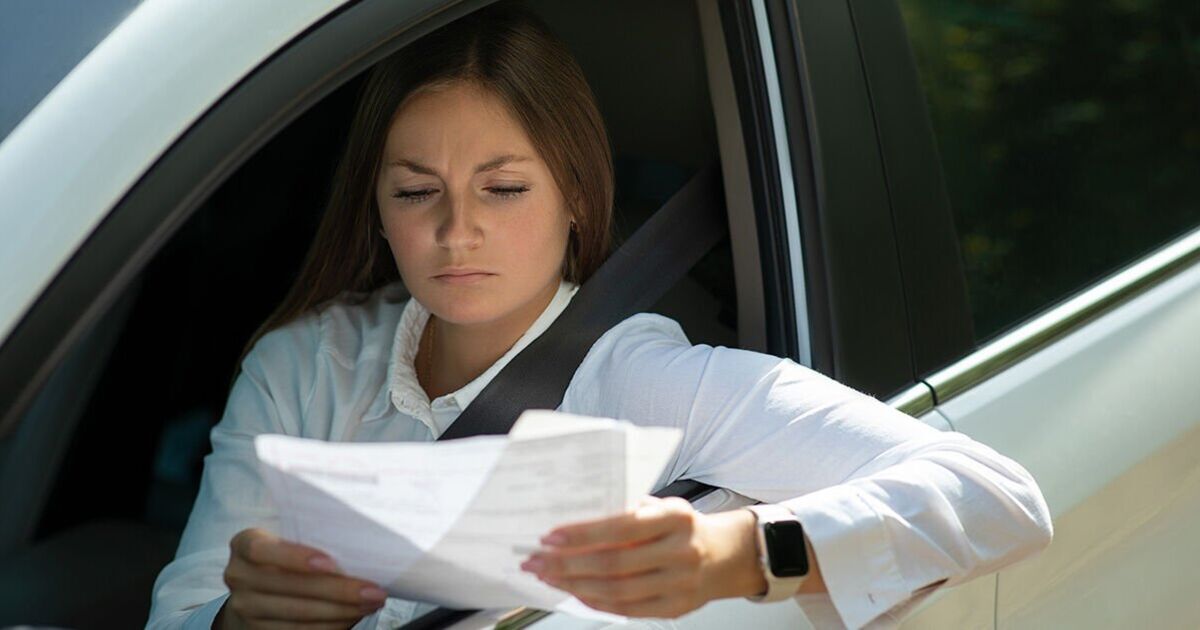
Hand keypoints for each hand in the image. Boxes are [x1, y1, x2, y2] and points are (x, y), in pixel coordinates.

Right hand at [217, 528, 387, 629]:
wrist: (256, 590)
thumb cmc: (286, 554)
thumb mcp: (289, 537)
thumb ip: (312, 535)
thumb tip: (362, 539)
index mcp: (245, 544)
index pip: (262, 549)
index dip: (296, 557)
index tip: (331, 563)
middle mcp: (239, 576)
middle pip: (290, 586)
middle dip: (338, 590)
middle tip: (374, 590)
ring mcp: (246, 607)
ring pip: (299, 614)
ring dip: (342, 611)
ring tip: (372, 602)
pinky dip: (332, 625)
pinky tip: (353, 615)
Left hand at [520, 496, 765, 617]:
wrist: (725, 555)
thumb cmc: (683, 527)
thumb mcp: (661, 507)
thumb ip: (626, 511)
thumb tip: (573, 520)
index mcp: (676, 517)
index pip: (621, 527)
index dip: (582, 534)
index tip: (550, 536)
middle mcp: (681, 550)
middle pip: (614, 563)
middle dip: (567, 564)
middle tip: (537, 561)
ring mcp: (680, 583)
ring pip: (617, 590)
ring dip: (575, 585)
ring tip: (549, 577)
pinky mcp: (677, 608)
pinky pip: (628, 609)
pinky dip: (596, 601)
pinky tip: (576, 592)